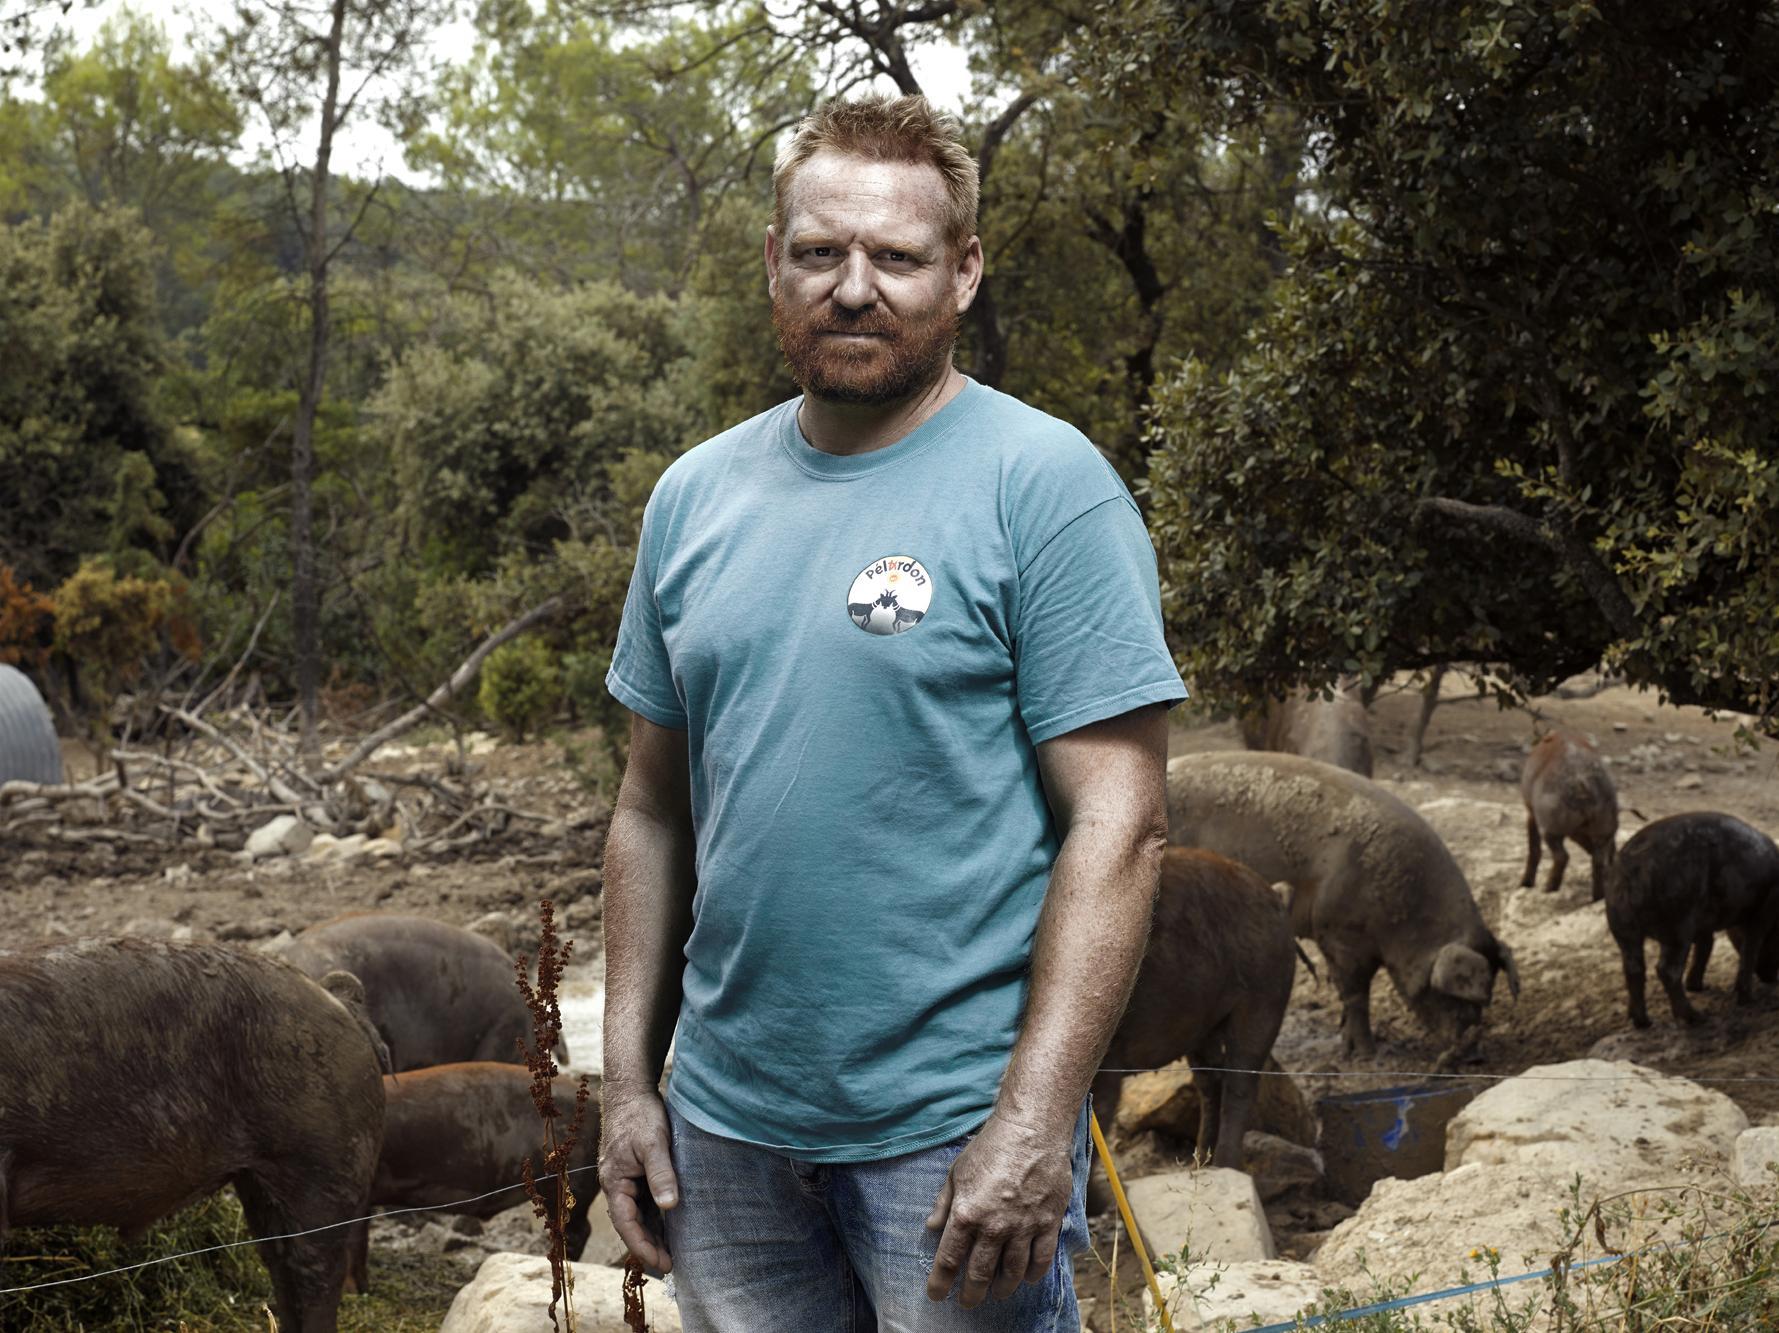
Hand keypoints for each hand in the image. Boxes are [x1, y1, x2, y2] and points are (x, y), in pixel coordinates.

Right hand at [597, 1085, 678, 1270]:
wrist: (631, 1090)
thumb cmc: (640, 1115)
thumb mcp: (653, 1143)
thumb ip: (661, 1174)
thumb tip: (669, 1206)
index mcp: (614, 1181)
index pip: (626, 1223)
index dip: (642, 1245)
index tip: (660, 1263)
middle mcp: (617, 1184)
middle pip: (631, 1223)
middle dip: (648, 1246)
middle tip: (671, 1265)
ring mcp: (625, 1178)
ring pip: (638, 1213)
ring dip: (652, 1233)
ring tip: (672, 1253)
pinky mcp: (635, 1171)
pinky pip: (643, 1200)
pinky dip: (655, 1216)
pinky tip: (670, 1225)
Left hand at [924, 1111, 1072, 1307]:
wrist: (1031, 1130)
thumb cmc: (990, 1147)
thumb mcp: (957, 1172)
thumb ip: (943, 1204)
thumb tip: (931, 1229)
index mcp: (966, 1214)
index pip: (949, 1259)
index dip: (940, 1283)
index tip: (936, 1295)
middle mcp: (994, 1227)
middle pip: (980, 1274)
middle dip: (971, 1294)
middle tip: (968, 1302)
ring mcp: (1023, 1227)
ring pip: (1012, 1273)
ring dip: (1002, 1288)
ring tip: (996, 1293)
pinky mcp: (1048, 1223)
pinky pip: (1041, 1260)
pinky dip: (1033, 1274)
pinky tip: (1026, 1279)